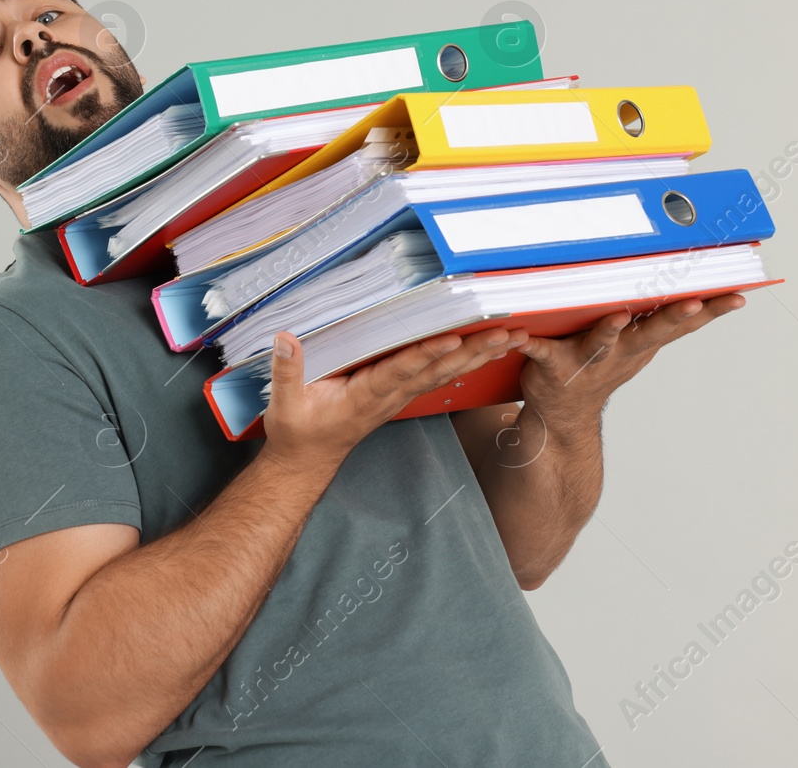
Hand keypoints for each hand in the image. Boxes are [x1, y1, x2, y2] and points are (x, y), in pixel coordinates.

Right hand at [260, 326, 525, 471]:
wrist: (307, 463)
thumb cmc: (298, 433)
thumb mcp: (285, 405)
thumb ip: (288, 371)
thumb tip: (286, 338)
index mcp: (366, 396)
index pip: (401, 371)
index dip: (427, 355)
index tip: (453, 338)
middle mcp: (390, 396)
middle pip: (437, 371)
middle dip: (473, 352)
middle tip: (508, 333)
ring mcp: (398, 397)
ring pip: (444, 373)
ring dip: (479, 355)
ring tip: (512, 337)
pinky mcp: (399, 395)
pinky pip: (437, 376)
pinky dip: (464, 361)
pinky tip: (485, 350)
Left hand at [516, 294, 746, 417]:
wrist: (563, 415)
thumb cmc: (603, 365)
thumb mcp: (639, 343)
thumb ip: (662, 317)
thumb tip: (696, 281)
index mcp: (642, 341)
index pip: (683, 323)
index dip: (711, 309)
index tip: (738, 294)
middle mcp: (621, 351)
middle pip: (652, 332)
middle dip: (674, 316)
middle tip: (695, 303)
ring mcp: (588, 360)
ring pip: (602, 342)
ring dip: (610, 330)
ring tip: (618, 317)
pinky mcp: (552, 364)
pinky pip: (538, 350)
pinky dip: (527, 341)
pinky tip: (517, 331)